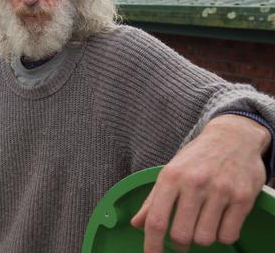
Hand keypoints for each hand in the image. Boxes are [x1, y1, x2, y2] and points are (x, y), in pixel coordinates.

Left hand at [131, 114, 269, 251]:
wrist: (233, 137)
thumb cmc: (196, 158)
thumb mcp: (170, 172)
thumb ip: (153, 199)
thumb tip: (136, 224)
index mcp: (171, 177)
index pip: (156, 220)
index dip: (152, 245)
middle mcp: (194, 183)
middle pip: (182, 234)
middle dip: (179, 244)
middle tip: (181, 239)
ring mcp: (220, 191)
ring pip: (205, 238)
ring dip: (201, 238)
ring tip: (201, 224)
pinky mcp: (243, 198)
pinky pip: (228, 235)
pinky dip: (222, 235)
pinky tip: (219, 221)